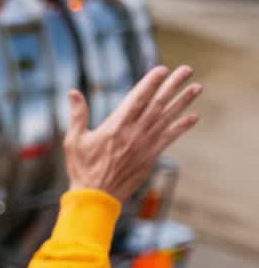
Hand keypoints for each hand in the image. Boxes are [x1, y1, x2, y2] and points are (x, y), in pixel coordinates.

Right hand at [64, 65, 202, 201]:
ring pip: (167, 118)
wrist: (95, 197)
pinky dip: (182, 126)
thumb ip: (77, 114)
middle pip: (157, 104)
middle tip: (187, 70)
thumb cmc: (82, 169)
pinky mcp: (150, 157)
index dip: (150, 83)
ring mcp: (145, 145)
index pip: (137, 99)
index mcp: (115, 126)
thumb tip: (72, 92)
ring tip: (197, 87)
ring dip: (183, 102)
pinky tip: (193, 116)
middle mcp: (134, 133)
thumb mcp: (74, 140)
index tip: (162, 70)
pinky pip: (169, 138)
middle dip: (173, 85)